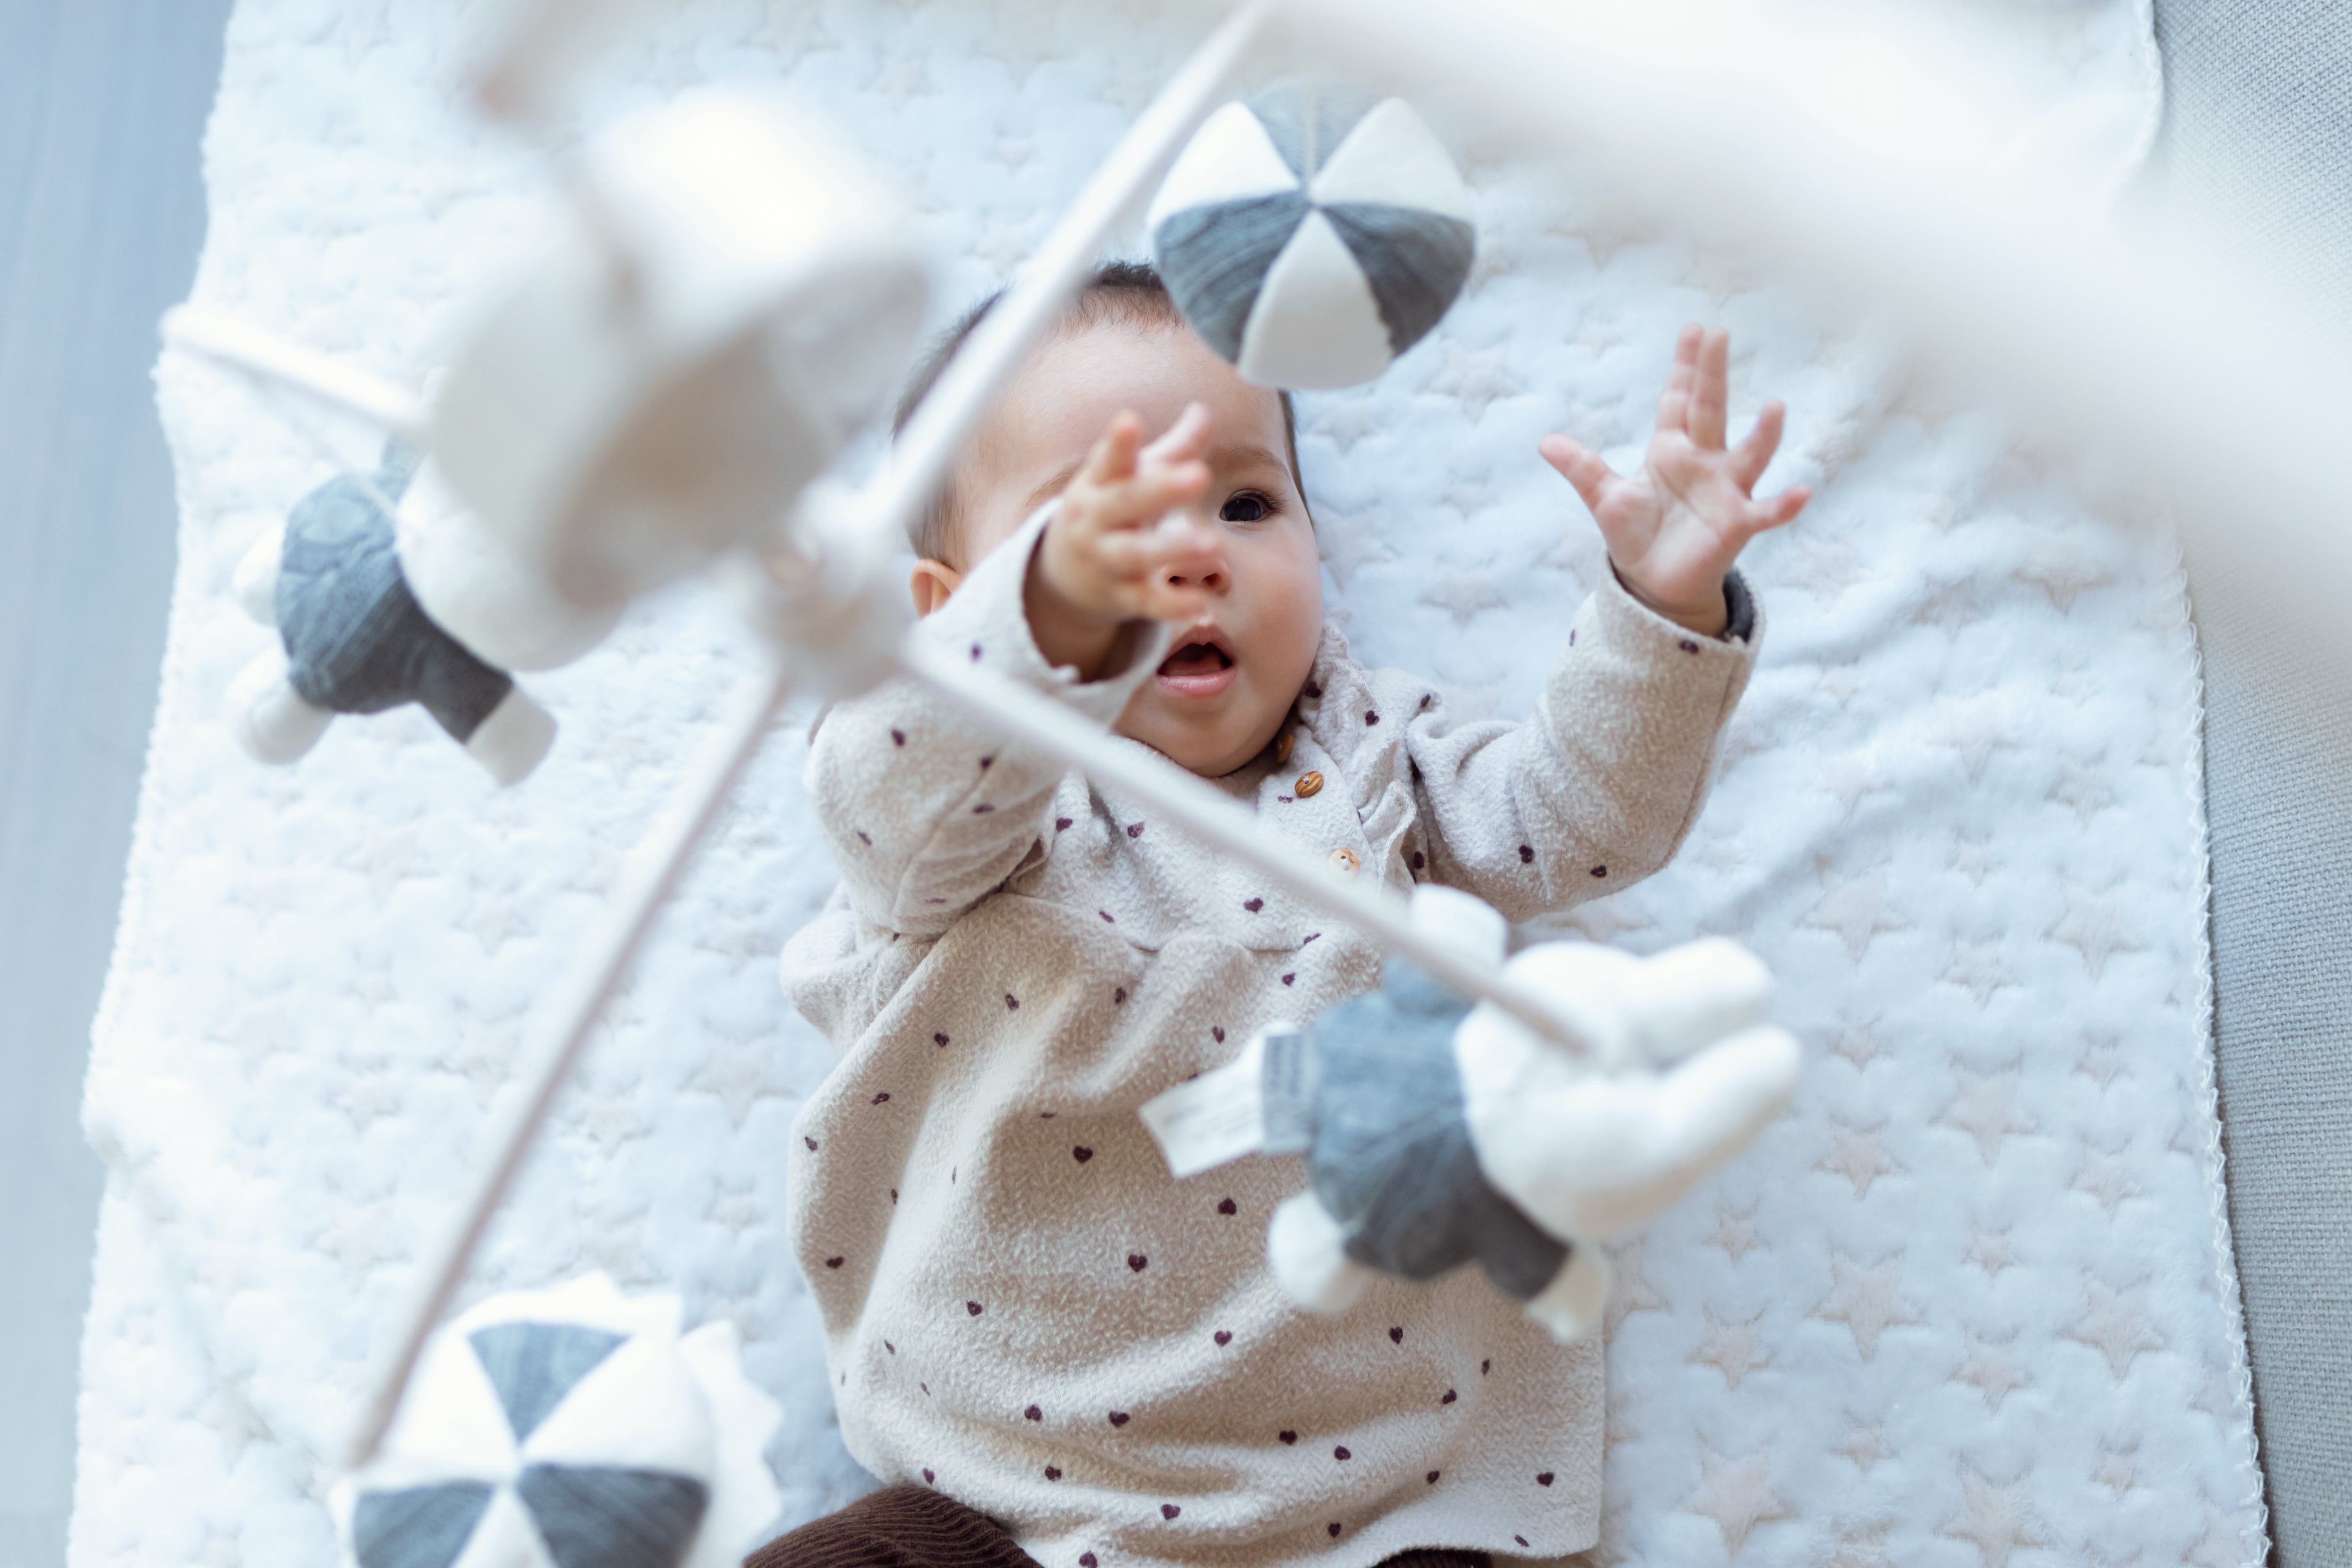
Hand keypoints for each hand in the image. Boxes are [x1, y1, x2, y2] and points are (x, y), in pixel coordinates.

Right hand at [1027, 404, 1225, 677]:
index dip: (1118, 442)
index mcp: (1101, 482)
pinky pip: (1148, 602)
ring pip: (1137, 555)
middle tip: (1199, 475)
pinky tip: (1201, 604)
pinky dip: (1173, 605)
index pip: (1109, 460)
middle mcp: (1098, 519)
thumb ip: (1175, 447)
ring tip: (1215, 545)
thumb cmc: (1113, 510)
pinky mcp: (1123, 596)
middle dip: (1160, 489)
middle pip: (1125, 502)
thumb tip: (1204, 409)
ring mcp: (1108, 559)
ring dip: (1175, 550)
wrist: (1065, 573)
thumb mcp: (1134, 477)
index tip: (1129, 420)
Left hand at [1538, 325, 1809, 635]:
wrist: (1654, 582)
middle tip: (1719, 335)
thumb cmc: (1637, 534)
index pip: (1678, 400)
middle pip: (1710, 412)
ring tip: (1774, 406)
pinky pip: (1765, 513)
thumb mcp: (1605, 498)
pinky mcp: (1736, 525)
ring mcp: (1725, 492)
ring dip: (1762, 434)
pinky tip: (1802, 492)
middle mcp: (1704, 462)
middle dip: (1713, 376)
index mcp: (1672, 450)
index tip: (1694, 330)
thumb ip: (1582, 468)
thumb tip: (1545, 442)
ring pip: (1748, 456)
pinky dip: (1784, 505)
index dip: (1685, 367)